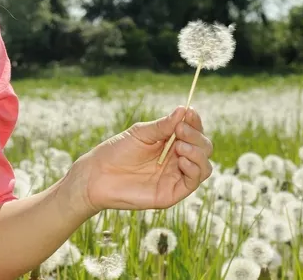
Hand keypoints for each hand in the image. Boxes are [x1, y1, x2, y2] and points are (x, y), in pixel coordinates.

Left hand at [69, 107, 213, 214]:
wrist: (98, 175)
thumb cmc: (116, 151)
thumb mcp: (140, 133)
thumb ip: (163, 126)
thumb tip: (183, 110)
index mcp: (170, 142)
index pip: (193, 132)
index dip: (195, 122)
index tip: (190, 112)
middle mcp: (177, 159)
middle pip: (203, 147)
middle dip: (196, 136)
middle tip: (180, 130)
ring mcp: (175, 177)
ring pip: (204, 166)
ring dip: (197, 152)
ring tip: (179, 146)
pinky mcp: (172, 193)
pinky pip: (193, 182)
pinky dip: (193, 169)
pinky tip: (181, 159)